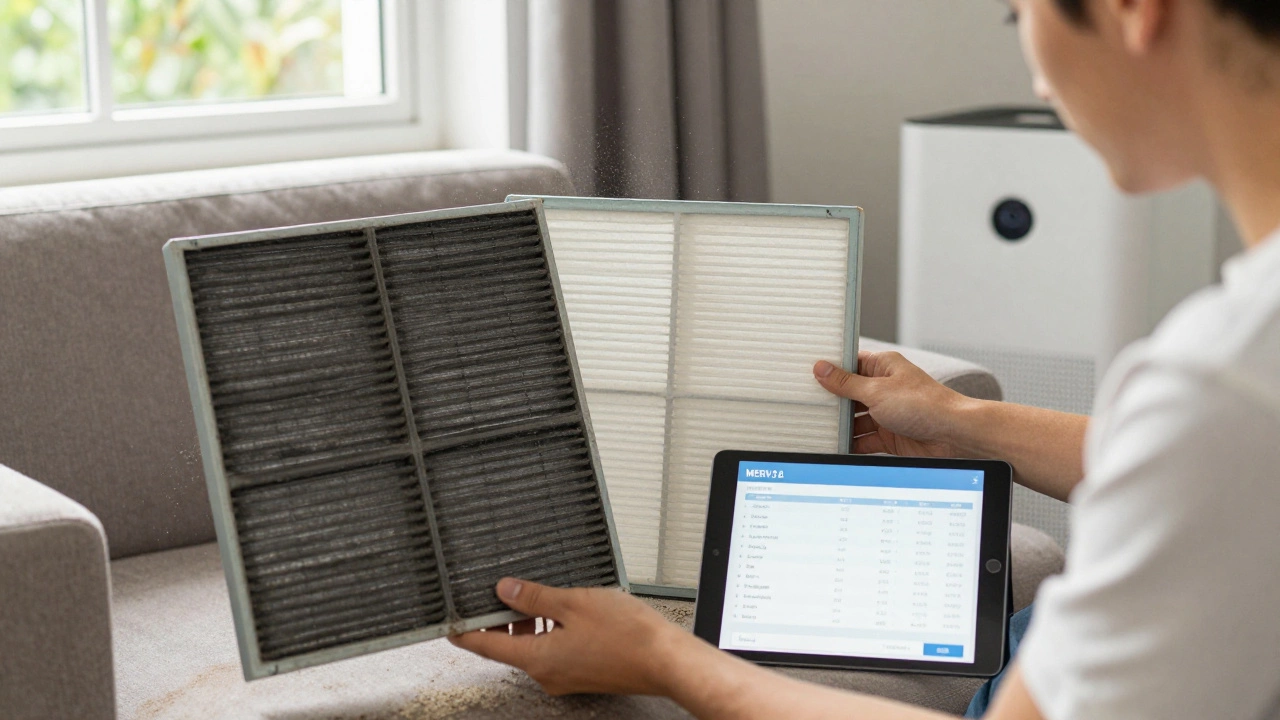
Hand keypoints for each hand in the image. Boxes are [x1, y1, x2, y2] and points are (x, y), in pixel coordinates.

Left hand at [449, 578, 692, 695]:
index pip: (485, 646)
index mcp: (537, 659)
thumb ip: (534, 597)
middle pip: (508, 646)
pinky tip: (564, 610)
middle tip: (499, 590)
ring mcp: (565, 677)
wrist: (667, 660)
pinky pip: (553, 650)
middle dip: (501, 618)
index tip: (448, 620)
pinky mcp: (582, 673)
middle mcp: (547, 674)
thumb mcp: (574, 603)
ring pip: (533, 646)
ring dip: (529, 622)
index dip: (463, 630)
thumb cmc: (629, 635)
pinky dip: (550, 630)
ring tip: (538, 594)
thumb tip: (504, 591)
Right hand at [813, 351, 971, 457]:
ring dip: (841, 426)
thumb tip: (821, 369)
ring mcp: (886, 412)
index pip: (849, 364)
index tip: (806, 375)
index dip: (829, 370)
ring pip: (854, 419)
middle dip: (831, 402)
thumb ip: (846, 383)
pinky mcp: (889, 435)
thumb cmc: (924, 404)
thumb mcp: (877, 391)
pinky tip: (837, 446)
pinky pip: (864, 439)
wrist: (953, 435)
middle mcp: (884, 388)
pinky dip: (852, 443)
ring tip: (818, 429)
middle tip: (806, 405)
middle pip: (848, 394)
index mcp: (883, 367)